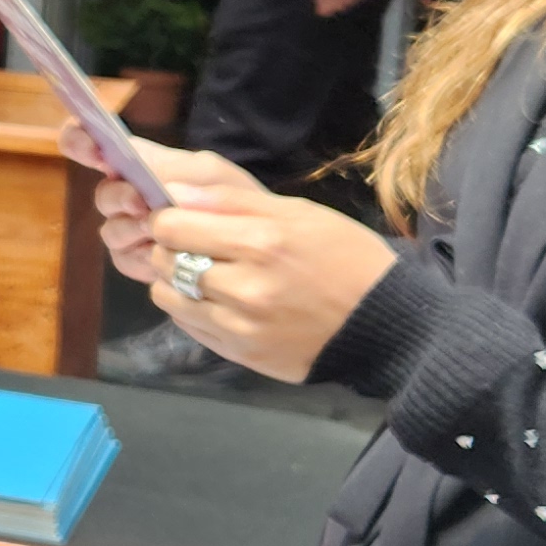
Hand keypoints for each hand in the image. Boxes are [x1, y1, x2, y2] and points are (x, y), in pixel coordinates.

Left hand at [62, 132, 397, 381]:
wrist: (382, 323)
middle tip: (196, 245)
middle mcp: (243, 288)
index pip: (171, 226)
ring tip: (208, 274)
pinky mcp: (240, 354)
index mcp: (261, 242)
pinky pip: (188, 325)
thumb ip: (232, 201)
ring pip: (167, 296)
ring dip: (177, 281)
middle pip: (163, 260)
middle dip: (171, 248)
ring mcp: (239, 326)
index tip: (181, 217)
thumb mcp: (298, 213)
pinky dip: (193, 308)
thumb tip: (174, 191)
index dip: (169, 217)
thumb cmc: (344, 256)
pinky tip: (220, 300)